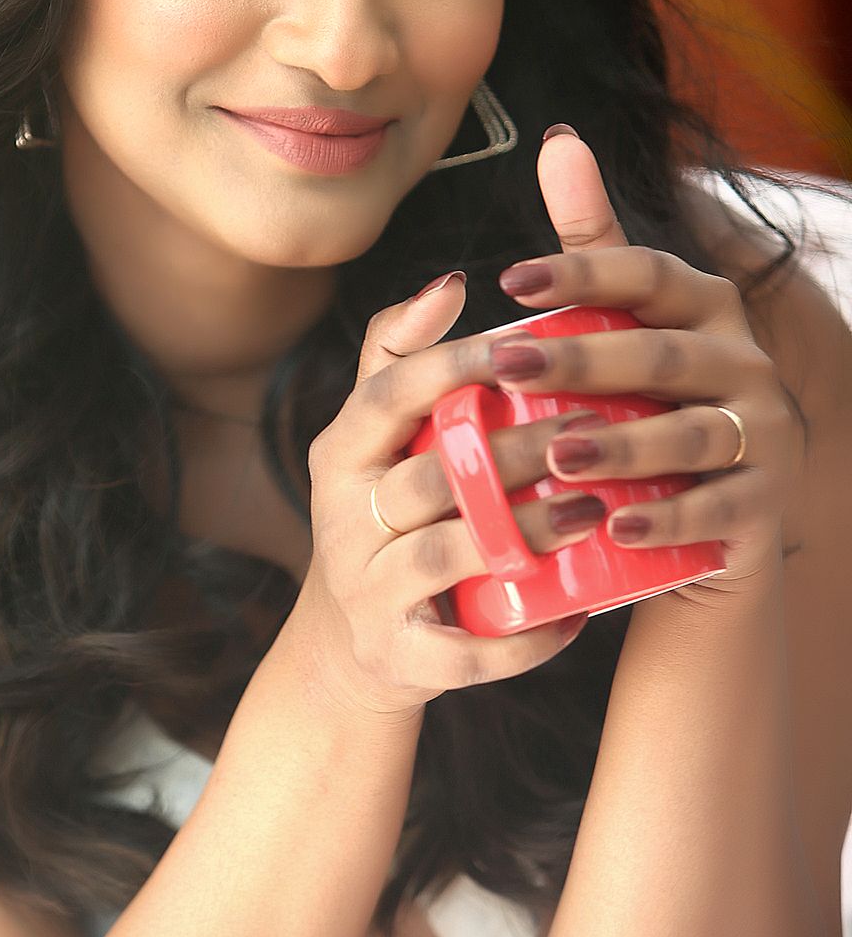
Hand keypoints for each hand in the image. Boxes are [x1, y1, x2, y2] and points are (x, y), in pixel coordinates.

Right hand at [297, 273, 612, 724]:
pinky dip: (526, 637)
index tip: (525, 343)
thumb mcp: (373, 441)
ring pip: (450, 554)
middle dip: (514, 449)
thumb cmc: (386, 517)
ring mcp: (366, 590)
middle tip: (593, 424)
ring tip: (596, 508)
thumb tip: (451, 280)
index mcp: (340, 454)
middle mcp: (342, 518)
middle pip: (431, 475)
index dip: (452, 366)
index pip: (388, 396)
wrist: (355, 647)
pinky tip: (580, 614)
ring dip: (527, 530)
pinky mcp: (398, 656)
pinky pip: (467, 651)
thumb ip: (400, 358)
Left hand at [493, 125, 802, 592]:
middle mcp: (743, 361)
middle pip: (661, 354)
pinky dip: (670, 520)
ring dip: (624, 445)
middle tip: (506, 364)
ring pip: (691, 433)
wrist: (719, 512)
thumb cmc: (651, 399)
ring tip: (556, 453)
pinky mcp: (764, 503)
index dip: (580, 273)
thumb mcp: (626, 319)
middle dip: (582, 359)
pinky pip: (719, 509)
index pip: (646, 273)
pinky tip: (616, 528)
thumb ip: (593, 240)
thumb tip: (559, 138)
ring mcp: (761, 433)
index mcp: (705, 307)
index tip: (507, 278)